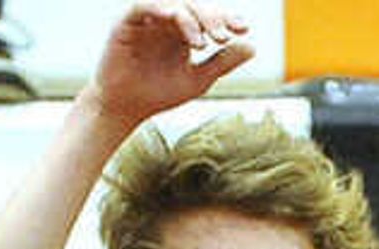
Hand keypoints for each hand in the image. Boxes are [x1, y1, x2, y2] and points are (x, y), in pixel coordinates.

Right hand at [79, 1, 253, 130]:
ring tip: (202, 41)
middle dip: (211, 18)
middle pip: (193, 6)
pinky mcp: (127, 21)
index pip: (209, 16)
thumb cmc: (158, 94)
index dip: (227, 18)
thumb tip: (252, 46)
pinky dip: (161, 9)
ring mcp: (148, 19)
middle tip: (222, 37)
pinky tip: (175, 20)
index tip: (244, 28)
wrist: (125, 108)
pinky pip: (144, 6)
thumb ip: (222, 63)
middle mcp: (167, 20)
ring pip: (173, 3)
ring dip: (190, 17)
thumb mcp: (197, 79)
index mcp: (185, 30)